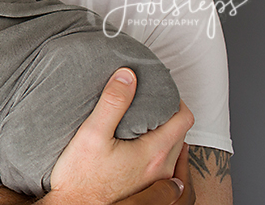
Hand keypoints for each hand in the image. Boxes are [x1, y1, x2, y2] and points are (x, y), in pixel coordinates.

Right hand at [46, 68, 193, 203]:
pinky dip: (156, 147)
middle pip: (180, 132)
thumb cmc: (80, 176)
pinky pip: (163, 163)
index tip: (157, 91)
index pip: (184, 118)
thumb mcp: (92, 133)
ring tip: (140, 119)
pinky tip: (135, 143)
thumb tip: (128, 75)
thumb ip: (112, 102)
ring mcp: (156, 181)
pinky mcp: (146, 189)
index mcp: (154, 152)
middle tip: (146, 100)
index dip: (175, 99)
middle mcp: (161, 169)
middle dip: (167, 113)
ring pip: (172, 148)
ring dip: (163, 131)